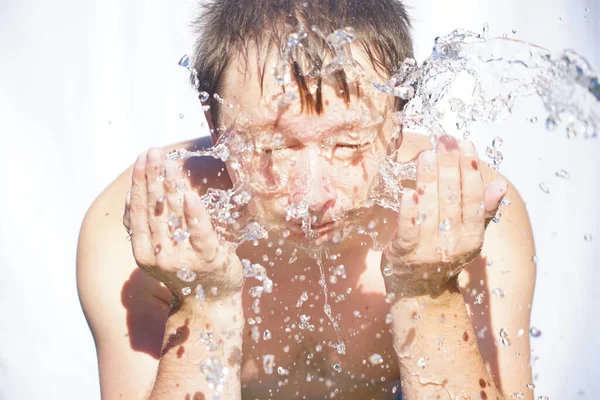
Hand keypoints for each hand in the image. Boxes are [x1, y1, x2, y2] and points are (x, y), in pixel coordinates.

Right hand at [123, 148, 243, 300]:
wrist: (210, 305)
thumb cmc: (186, 272)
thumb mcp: (159, 251)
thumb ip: (149, 227)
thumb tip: (134, 195)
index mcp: (144, 252)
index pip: (138, 211)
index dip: (139, 183)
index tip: (141, 159)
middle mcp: (159, 255)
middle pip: (153, 209)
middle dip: (152, 177)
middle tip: (153, 152)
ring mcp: (183, 258)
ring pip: (173, 217)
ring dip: (170, 188)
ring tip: (169, 165)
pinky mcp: (209, 259)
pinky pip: (200, 233)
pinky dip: (194, 214)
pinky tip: (191, 195)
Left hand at [381, 135, 506, 296]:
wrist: (419, 290)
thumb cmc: (443, 253)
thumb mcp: (468, 235)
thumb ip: (482, 211)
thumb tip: (500, 186)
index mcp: (472, 237)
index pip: (473, 197)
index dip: (470, 170)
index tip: (466, 144)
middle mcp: (453, 244)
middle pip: (452, 199)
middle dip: (449, 167)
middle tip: (444, 140)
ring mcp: (428, 250)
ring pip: (430, 209)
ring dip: (429, 180)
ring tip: (428, 155)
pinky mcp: (404, 253)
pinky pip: (408, 231)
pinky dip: (409, 212)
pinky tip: (408, 193)